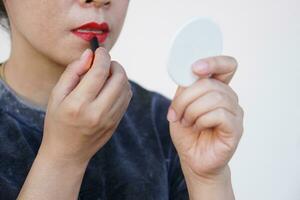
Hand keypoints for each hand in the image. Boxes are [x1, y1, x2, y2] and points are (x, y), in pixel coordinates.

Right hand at [40, 48, 132, 165]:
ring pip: (126, 88)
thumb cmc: (58, 122)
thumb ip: (73, 72)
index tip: (100, 51)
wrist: (68, 152)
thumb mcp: (57, 95)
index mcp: (78, 104)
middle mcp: (98, 112)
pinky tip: (111, 87)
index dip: (102, 56)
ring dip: (119, 75)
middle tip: (105, 63)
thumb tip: (89, 55)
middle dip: (114, 65)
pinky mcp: (116, 122)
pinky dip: (122, 87)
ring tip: (107, 75)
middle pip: (119, 78)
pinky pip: (127, 98)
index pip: (99, 72)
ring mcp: (110, 119)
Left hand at [167, 56, 243, 180]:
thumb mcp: (180, 106)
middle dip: (186, 98)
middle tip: (176, 113)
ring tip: (187, 122)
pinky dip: (202, 120)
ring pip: (214, 98)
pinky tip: (198, 127)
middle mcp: (229, 98)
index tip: (195, 68)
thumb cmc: (187, 132)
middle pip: (210, 84)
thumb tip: (190, 73)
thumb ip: (186, 88)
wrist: (192, 158)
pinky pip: (219, 114)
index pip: (227, 66)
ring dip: (192, 111)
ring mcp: (235, 113)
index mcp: (217, 89)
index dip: (213, 61)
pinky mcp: (235, 128)